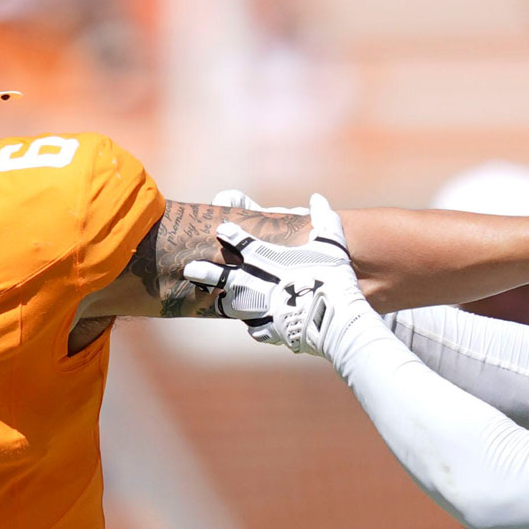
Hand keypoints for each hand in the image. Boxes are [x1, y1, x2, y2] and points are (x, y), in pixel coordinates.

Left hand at [183, 194, 365, 355]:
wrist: (338, 320)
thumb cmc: (334, 278)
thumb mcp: (331, 245)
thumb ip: (324, 220)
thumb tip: (319, 198)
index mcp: (273, 261)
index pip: (246, 244)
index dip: (232, 236)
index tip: (221, 231)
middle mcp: (262, 285)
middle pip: (227, 277)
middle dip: (208, 272)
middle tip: (190, 269)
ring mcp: (264, 309)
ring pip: (235, 305)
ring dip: (223, 301)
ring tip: (213, 298)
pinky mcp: (273, 330)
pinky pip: (257, 329)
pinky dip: (254, 326)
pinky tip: (250, 324)